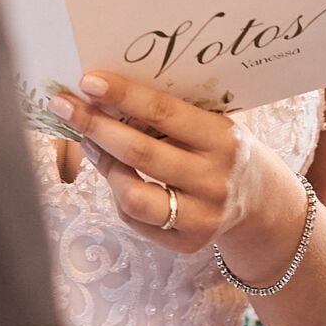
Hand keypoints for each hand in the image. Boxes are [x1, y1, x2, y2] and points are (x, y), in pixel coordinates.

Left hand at [49, 71, 298, 256]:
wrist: (261, 202)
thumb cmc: (223, 148)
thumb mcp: (212, 122)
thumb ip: (170, 112)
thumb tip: (103, 92)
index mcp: (223, 139)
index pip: (165, 112)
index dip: (122, 95)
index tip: (87, 81)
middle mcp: (214, 180)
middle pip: (140, 154)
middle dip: (95, 126)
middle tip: (63, 106)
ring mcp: (202, 217)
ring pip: (133, 196)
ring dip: (102, 164)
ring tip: (88, 140)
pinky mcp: (188, 244)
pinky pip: (135, 220)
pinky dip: (117, 194)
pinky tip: (114, 173)